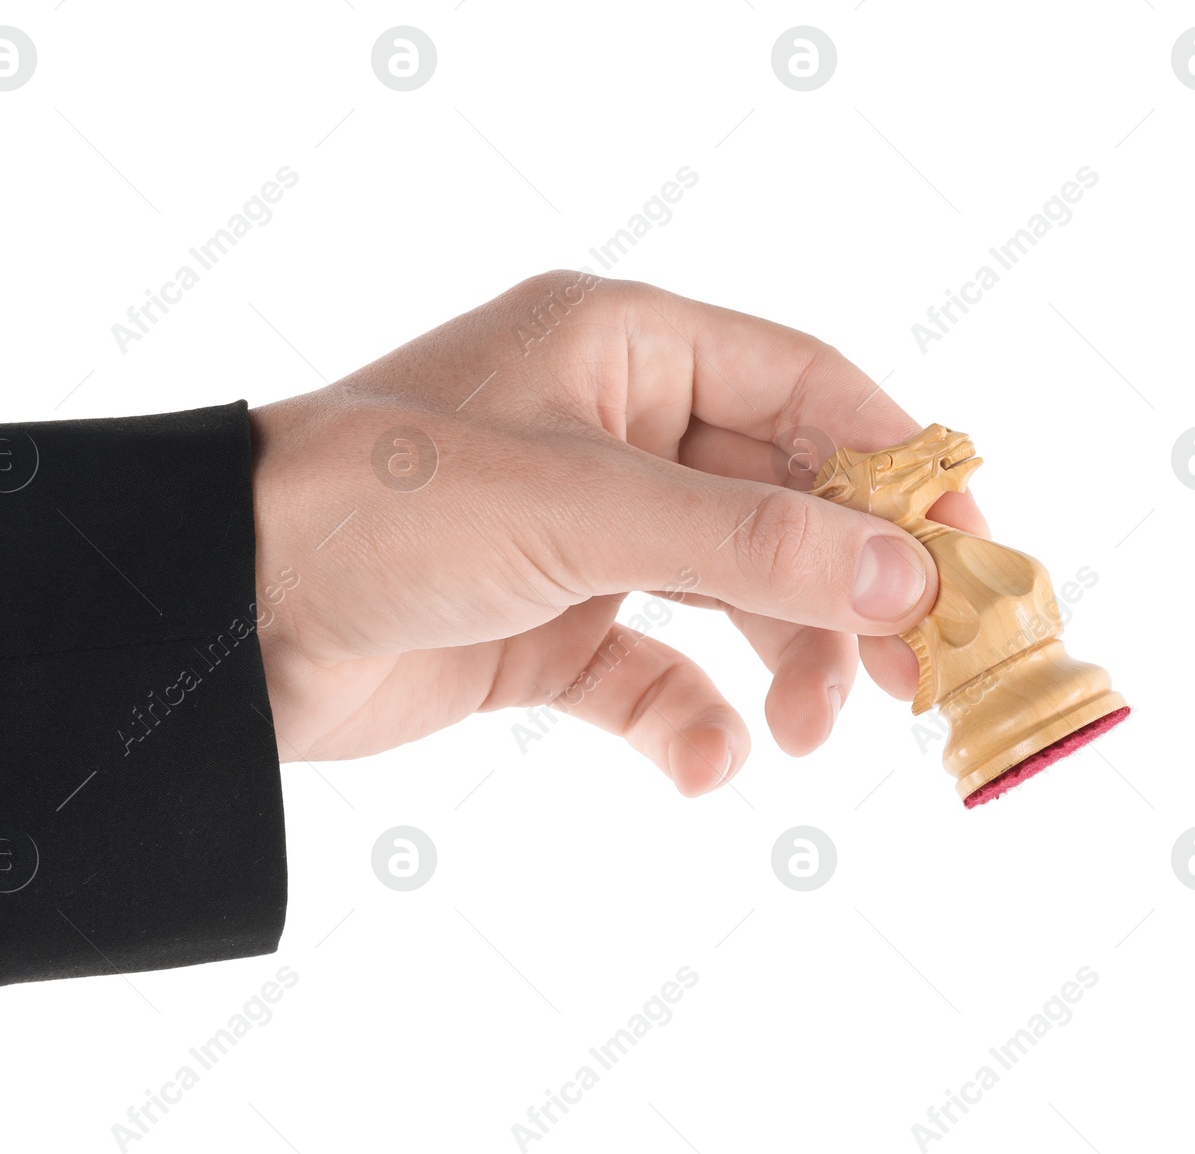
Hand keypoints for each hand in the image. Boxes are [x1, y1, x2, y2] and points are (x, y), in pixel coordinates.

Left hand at [249, 273, 987, 794]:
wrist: (224, 619)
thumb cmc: (383, 506)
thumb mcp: (581, 506)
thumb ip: (748, 539)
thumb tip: (905, 574)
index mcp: (625, 348)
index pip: (806, 390)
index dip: (898, 467)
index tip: (970, 554)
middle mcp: (613, 431)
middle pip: (781, 501)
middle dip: (847, 587)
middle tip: (912, 676)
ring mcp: (581, 536)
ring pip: (728, 594)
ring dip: (780, 664)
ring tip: (810, 734)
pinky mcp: (546, 630)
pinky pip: (650, 674)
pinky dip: (685, 720)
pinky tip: (703, 764)